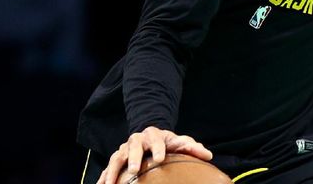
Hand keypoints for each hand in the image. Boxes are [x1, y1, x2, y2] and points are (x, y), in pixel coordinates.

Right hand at [97, 126, 212, 183]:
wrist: (149, 135)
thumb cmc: (166, 142)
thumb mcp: (178, 141)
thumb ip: (191, 147)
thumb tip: (208, 155)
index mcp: (154, 135)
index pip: (157, 140)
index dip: (158, 149)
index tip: (159, 158)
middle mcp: (137, 140)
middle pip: (134, 147)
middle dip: (133, 158)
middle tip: (133, 170)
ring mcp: (125, 148)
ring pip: (117, 157)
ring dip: (113, 170)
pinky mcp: (117, 157)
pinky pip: (108, 167)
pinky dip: (103, 176)